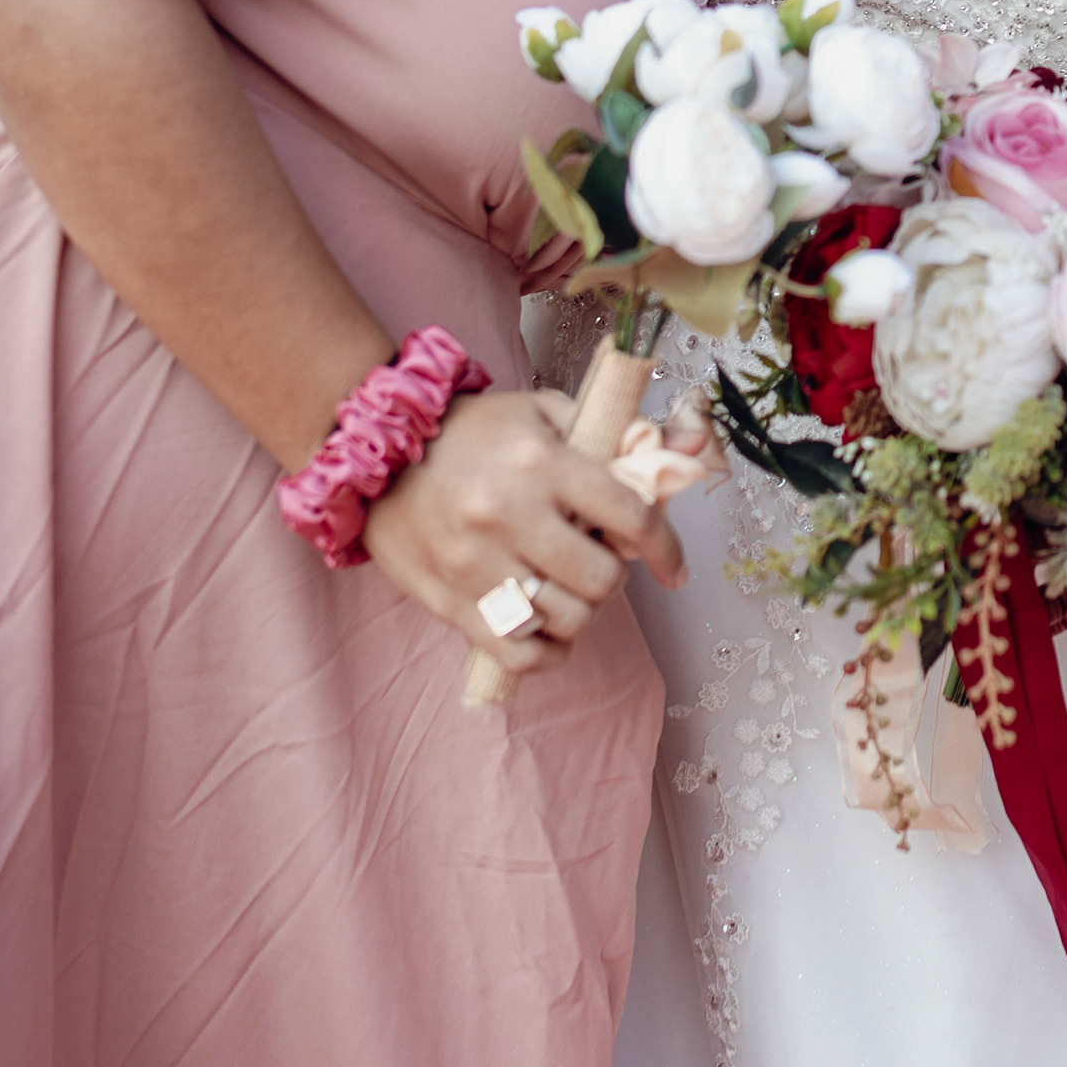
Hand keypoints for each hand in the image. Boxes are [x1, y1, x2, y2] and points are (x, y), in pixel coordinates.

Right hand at [361, 386, 680, 672]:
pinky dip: (547, 653)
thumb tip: (689, 452)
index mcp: (541, 464)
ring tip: (569, 589)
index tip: (675, 567)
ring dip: (583, 611)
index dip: (666, 548)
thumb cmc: (472, 432)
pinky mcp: (450, 603)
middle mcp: (510, 516)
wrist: (377, 454)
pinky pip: (519, 654)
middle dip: (614, 574)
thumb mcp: (544, 412)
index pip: (629, 518)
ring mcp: (477, 565)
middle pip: (602, 579)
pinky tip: (549, 631)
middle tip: (598, 560)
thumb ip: (616, 434)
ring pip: (566, 620)